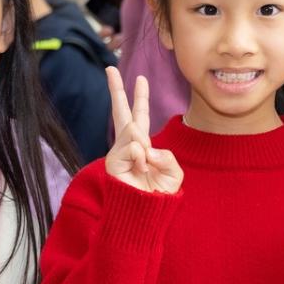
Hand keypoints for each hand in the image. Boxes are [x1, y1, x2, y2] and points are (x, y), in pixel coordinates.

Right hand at [103, 67, 181, 193]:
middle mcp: (128, 146)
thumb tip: (144, 146)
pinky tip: (139, 167)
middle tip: (109, 68)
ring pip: (132, 131)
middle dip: (116, 90)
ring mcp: (118, 153)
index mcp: (143, 145)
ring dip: (144, 145)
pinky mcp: (112, 162)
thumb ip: (166, 156)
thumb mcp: (174, 173)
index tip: (140, 78)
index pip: (141, 116)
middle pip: (121, 112)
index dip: (140, 98)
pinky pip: (131, 147)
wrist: (146, 214)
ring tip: (145, 164)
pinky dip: (140, 156)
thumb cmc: (160, 196)